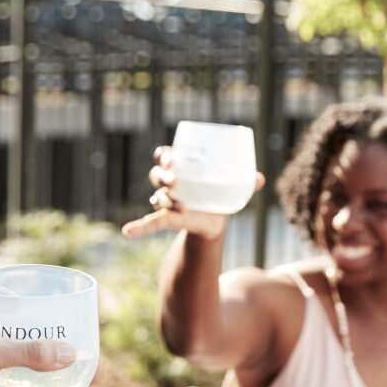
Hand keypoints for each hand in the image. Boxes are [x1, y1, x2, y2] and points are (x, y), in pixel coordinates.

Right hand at [121, 146, 264, 241]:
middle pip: (158, 175)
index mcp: (182, 169)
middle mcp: (170, 184)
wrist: (214, 222)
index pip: (165, 156)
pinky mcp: (168, 219)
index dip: (164, 154)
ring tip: (176, 202)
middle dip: (162, 174)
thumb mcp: (233, 186)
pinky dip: (138, 227)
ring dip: (162, 198)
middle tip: (174, 178)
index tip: (171, 156)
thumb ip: (245, 181)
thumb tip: (259, 179)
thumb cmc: (219, 195)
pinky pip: (150, 223)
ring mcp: (167, 202)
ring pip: (157, 196)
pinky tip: (127, 231)